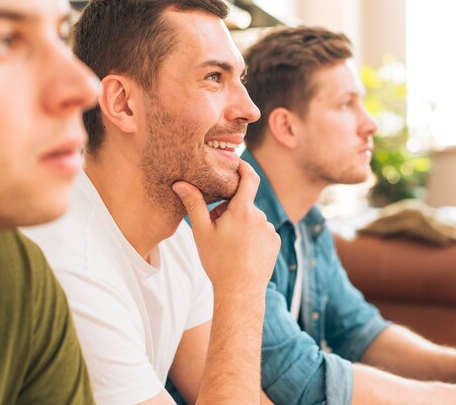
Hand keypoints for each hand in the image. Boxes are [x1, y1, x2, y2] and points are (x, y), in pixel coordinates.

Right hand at [172, 160, 279, 294]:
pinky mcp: (275, 242)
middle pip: (244, 202)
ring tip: (228, 244)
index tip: (235, 163)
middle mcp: (260, 217)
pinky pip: (261, 231)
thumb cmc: (218, 262)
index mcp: (243, 210)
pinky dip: (251, 234)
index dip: (242, 166)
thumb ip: (194, 204)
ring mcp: (270, 230)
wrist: (240, 291)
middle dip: (230, 209)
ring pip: (252, 218)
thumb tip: (181, 184)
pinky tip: (241, 251)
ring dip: (241, 223)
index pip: (249, 177)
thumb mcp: (202, 232)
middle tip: (216, 226)